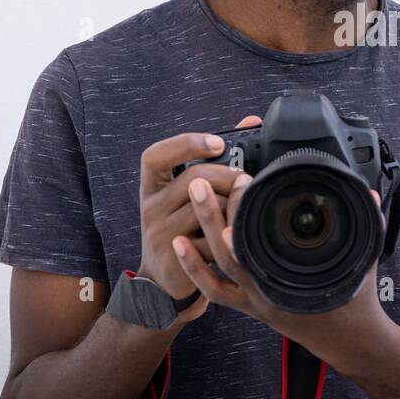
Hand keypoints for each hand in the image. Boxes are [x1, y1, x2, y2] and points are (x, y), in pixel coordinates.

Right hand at [136, 114, 262, 324]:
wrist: (164, 278)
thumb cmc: (182, 227)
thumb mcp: (186, 195)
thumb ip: (212, 161)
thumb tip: (250, 121)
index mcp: (151, 186)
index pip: (155, 155)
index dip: (186, 144)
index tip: (217, 143)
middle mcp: (149, 207)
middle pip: (193, 179)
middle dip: (228, 176)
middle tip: (247, 180)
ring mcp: (158, 234)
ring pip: (206, 209)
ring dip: (232, 206)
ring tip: (245, 206)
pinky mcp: (174, 258)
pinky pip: (211, 241)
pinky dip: (229, 236)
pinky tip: (238, 234)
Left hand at [173, 163, 390, 366]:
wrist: (350, 341)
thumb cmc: (357, 301)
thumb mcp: (365, 259)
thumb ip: (368, 223)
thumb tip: (366, 193)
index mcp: (293, 281)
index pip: (261, 247)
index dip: (246, 219)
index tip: (240, 187)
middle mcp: (268, 293)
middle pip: (230, 253)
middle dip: (213, 216)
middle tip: (201, 182)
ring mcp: (255, 301)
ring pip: (218, 268)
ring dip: (201, 233)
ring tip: (192, 200)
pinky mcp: (249, 306)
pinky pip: (214, 291)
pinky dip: (195, 268)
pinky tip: (180, 244)